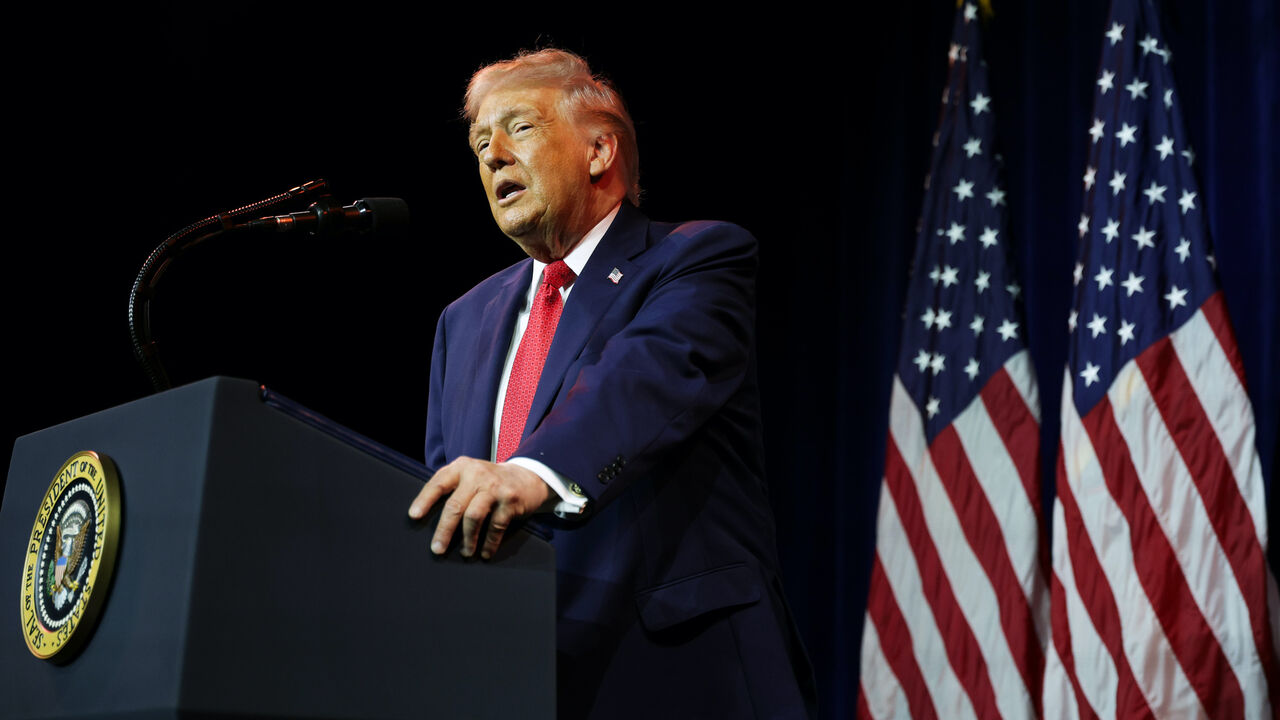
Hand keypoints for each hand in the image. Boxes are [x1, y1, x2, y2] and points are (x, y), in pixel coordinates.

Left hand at [408, 457, 551, 559]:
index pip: (438, 483)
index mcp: (462, 467)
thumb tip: (425, 516)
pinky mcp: (510, 500)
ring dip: (467, 539)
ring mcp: (495, 487)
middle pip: (455, 505)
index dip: (425, 500)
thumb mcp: (470, 475)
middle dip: (444, 530)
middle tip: (437, 549)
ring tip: (465, 553)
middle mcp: (477, 474)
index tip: (414, 516)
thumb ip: (452, 487)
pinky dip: (489, 542)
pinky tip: (484, 553)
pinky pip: (496, 526)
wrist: (528, 477)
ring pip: (474, 517)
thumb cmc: (490, 481)